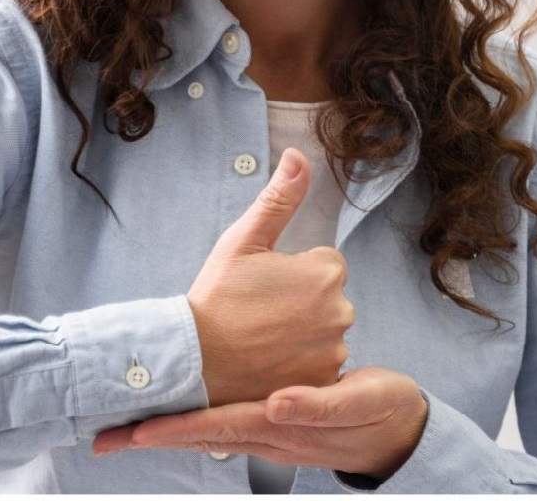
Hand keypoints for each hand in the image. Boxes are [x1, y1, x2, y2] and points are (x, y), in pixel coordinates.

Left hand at [93, 367, 428, 481]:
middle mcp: (267, 433)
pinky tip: (179, 409)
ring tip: (124, 427)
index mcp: (282, 425)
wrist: (401, 430)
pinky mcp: (273, 422)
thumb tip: (276, 402)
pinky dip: (194, 419)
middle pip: (199, 434)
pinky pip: (224, 423)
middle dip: (151, 437)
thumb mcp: (361, 402)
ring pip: (207, 430)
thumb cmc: (381, 411)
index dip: (175, 428)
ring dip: (166, 429)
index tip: (135, 431)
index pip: (217, 426)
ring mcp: (268, 432)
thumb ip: (320, 404)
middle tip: (103, 438)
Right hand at [188, 148, 354, 405]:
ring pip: (324, 333)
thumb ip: (279, 198)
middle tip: (258, 313)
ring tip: (260, 338)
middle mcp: (341, 311)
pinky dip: (301, 363)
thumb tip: (298, 155)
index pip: (323, 265)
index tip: (261, 287)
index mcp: (326, 272)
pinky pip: (320, 365)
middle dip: (301, 304)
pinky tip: (270, 361)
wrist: (195, 359)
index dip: (291, 274)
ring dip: (302, 334)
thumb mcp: (243, 240)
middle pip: (327, 300)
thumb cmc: (216, 296)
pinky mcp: (323, 381)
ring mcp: (334, 350)